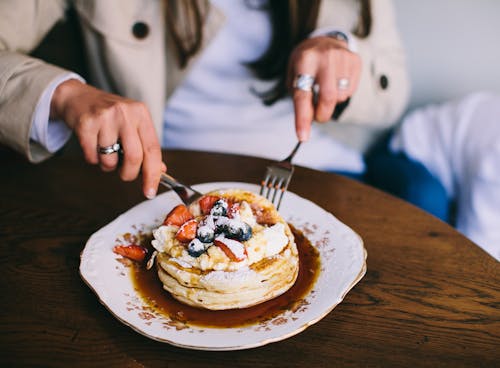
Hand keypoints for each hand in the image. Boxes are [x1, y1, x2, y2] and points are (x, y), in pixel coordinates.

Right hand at [50, 79, 164, 198]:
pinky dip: (93, 159)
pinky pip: (92, 157)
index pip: (153, 149)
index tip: (150, 191)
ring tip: (105, 152)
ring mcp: (105, 117)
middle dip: (129, 174)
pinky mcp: (86, 124)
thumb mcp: (132, 124)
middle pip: (134, 158)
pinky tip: (92, 145)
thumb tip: (160, 170)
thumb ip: (146, 146)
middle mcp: (125, 113)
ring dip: (108, 165)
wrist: (78, 97)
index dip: (153, 174)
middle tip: (125, 174)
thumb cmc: (110, 115)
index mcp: (141, 113)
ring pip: (110, 160)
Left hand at [288, 36, 361, 140]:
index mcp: (304, 60)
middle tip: (318, 117)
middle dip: (322, 114)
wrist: (326, 38)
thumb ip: (299, 97)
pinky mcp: (355, 61)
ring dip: (331, 102)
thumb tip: (309, 120)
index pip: (303, 94)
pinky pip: (350, 91)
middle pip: (328, 98)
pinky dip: (341, 94)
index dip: (302, 118)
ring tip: (325, 88)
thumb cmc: (305, 62)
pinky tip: (336, 82)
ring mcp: (343, 58)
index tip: (303, 137)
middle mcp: (325, 57)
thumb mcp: (294, 73)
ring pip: (340, 96)